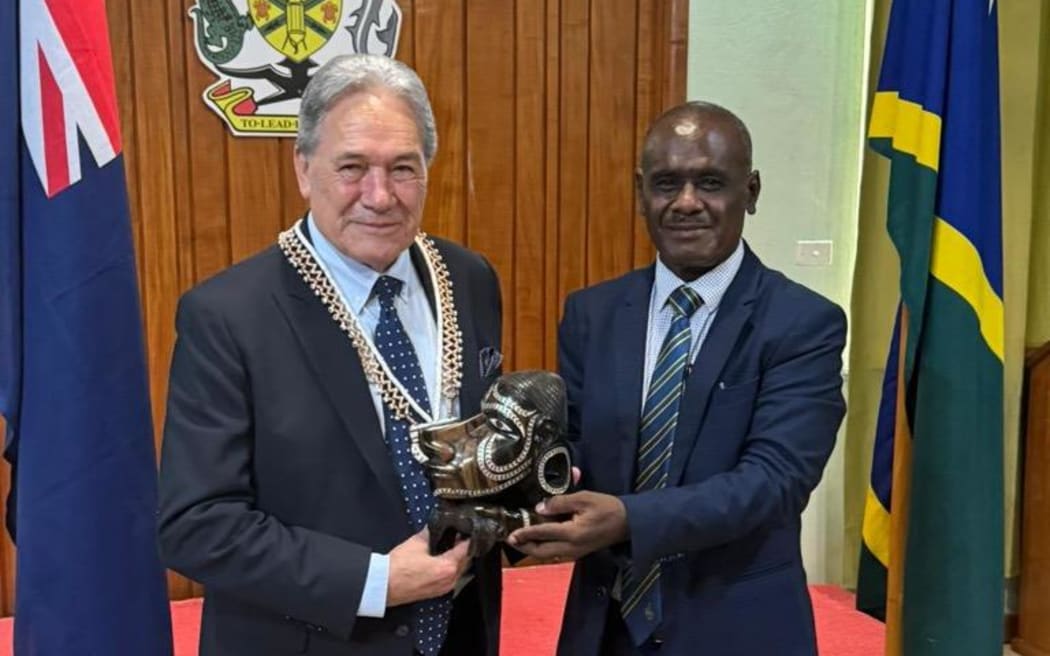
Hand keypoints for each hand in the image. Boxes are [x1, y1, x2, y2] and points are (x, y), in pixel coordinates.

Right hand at [387, 528, 471, 606]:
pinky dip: (449, 570)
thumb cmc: (397, 568)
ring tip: (448, 549)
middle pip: (465, 562)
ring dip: (457, 561)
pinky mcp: (436, 593)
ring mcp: (443, 589)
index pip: (465, 549)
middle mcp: (449, 580)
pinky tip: (440, 563)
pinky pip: (450, 580)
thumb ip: (430, 533)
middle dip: (462, 550)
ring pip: (458, 572)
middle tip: (457, 539)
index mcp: (447, 567)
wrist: (384, 585)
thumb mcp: (416, 543)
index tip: (465, 532)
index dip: (466, 538)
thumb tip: (435, 527)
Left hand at [506, 491, 627, 560]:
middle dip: (524, 546)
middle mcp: (572, 547)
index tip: (511, 534)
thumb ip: (560, 502)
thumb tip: (540, 508)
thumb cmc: (607, 507)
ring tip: (520, 541)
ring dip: (533, 549)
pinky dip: (544, 549)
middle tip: (510, 540)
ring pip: (548, 555)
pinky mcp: (578, 552)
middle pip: (542, 552)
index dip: (525, 533)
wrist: (628, 522)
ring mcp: (575, 552)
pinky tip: (538, 542)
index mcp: (573, 533)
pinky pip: (556, 554)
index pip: (543, 533)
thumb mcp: (584, 498)